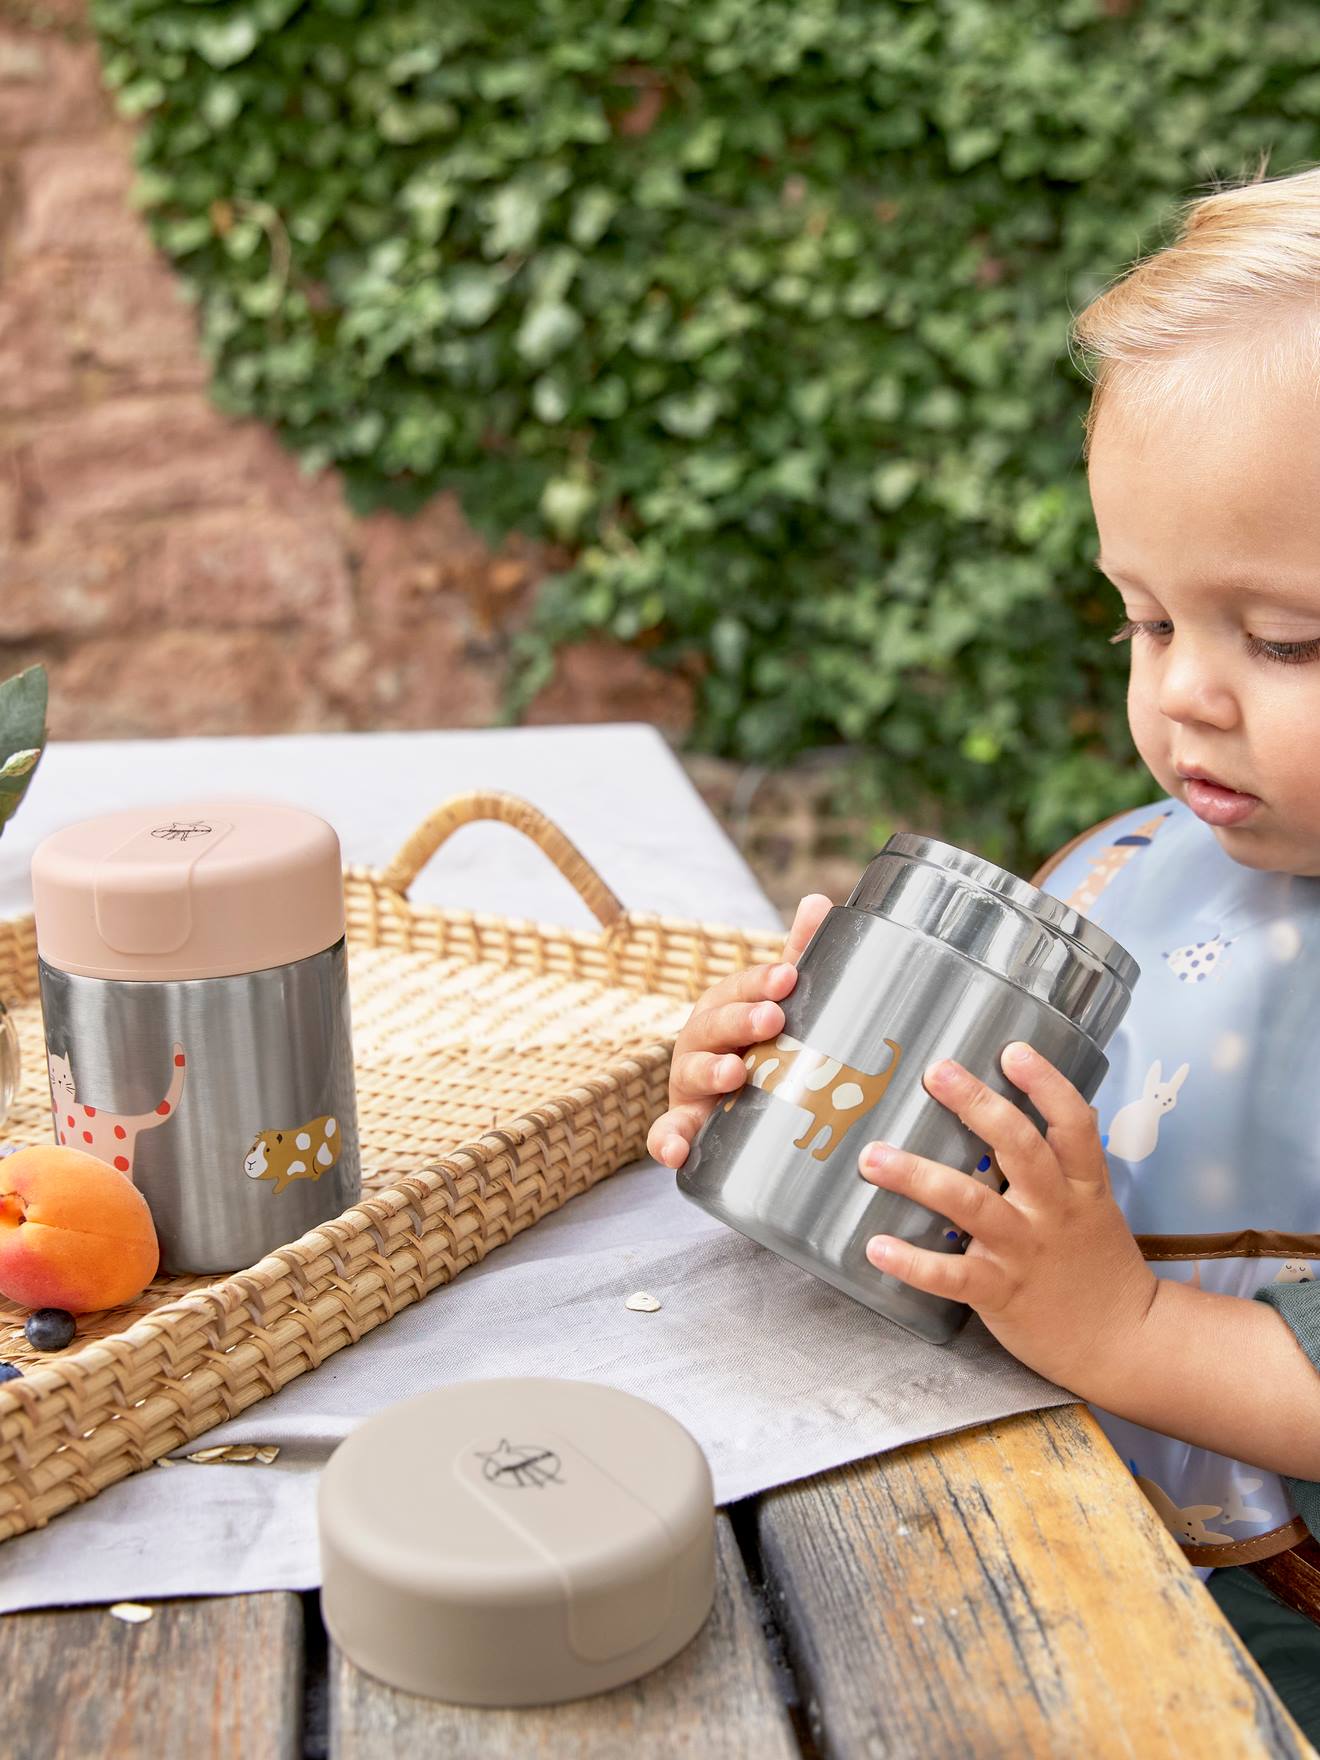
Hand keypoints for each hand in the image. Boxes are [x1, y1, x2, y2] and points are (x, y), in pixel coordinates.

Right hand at [646, 893, 832, 1169]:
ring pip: (691, 1073)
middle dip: (741, 1020)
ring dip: (710, 1072)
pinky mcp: (682, 1125)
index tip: (789, 977)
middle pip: (715, 1025)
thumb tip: (818, 901)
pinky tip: (675, 1151)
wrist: (730, 1105)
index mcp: (724, 1007)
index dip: (761, 981)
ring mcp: (688, 1084)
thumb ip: (797, 956)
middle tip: (773, 1018)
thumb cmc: (759, 1044)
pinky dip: (666, 1141)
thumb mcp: (776, 1002)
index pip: (740, 988)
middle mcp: (700, 1041)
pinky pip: (666, 1134)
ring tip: (734, 1073)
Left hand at [858, 1043, 1157, 1394]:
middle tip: (935, 1072)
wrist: (1125, 1342)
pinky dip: (913, 1263)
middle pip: (1020, 1148)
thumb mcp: (1092, 1206)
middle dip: (977, 1105)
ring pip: (972, 1205)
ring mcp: (1025, 1251)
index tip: (1012, 1050)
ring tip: (873, 1157)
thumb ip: (1057, 1166)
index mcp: (1081, 1185)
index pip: (1074, 1123)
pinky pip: (952, 1276)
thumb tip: (1007, 1115)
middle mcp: (1053, 1210)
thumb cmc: (1096, 1264)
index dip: (1046, 1084)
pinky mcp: (1001, 1292)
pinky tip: (876, 1247)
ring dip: (918, 1177)